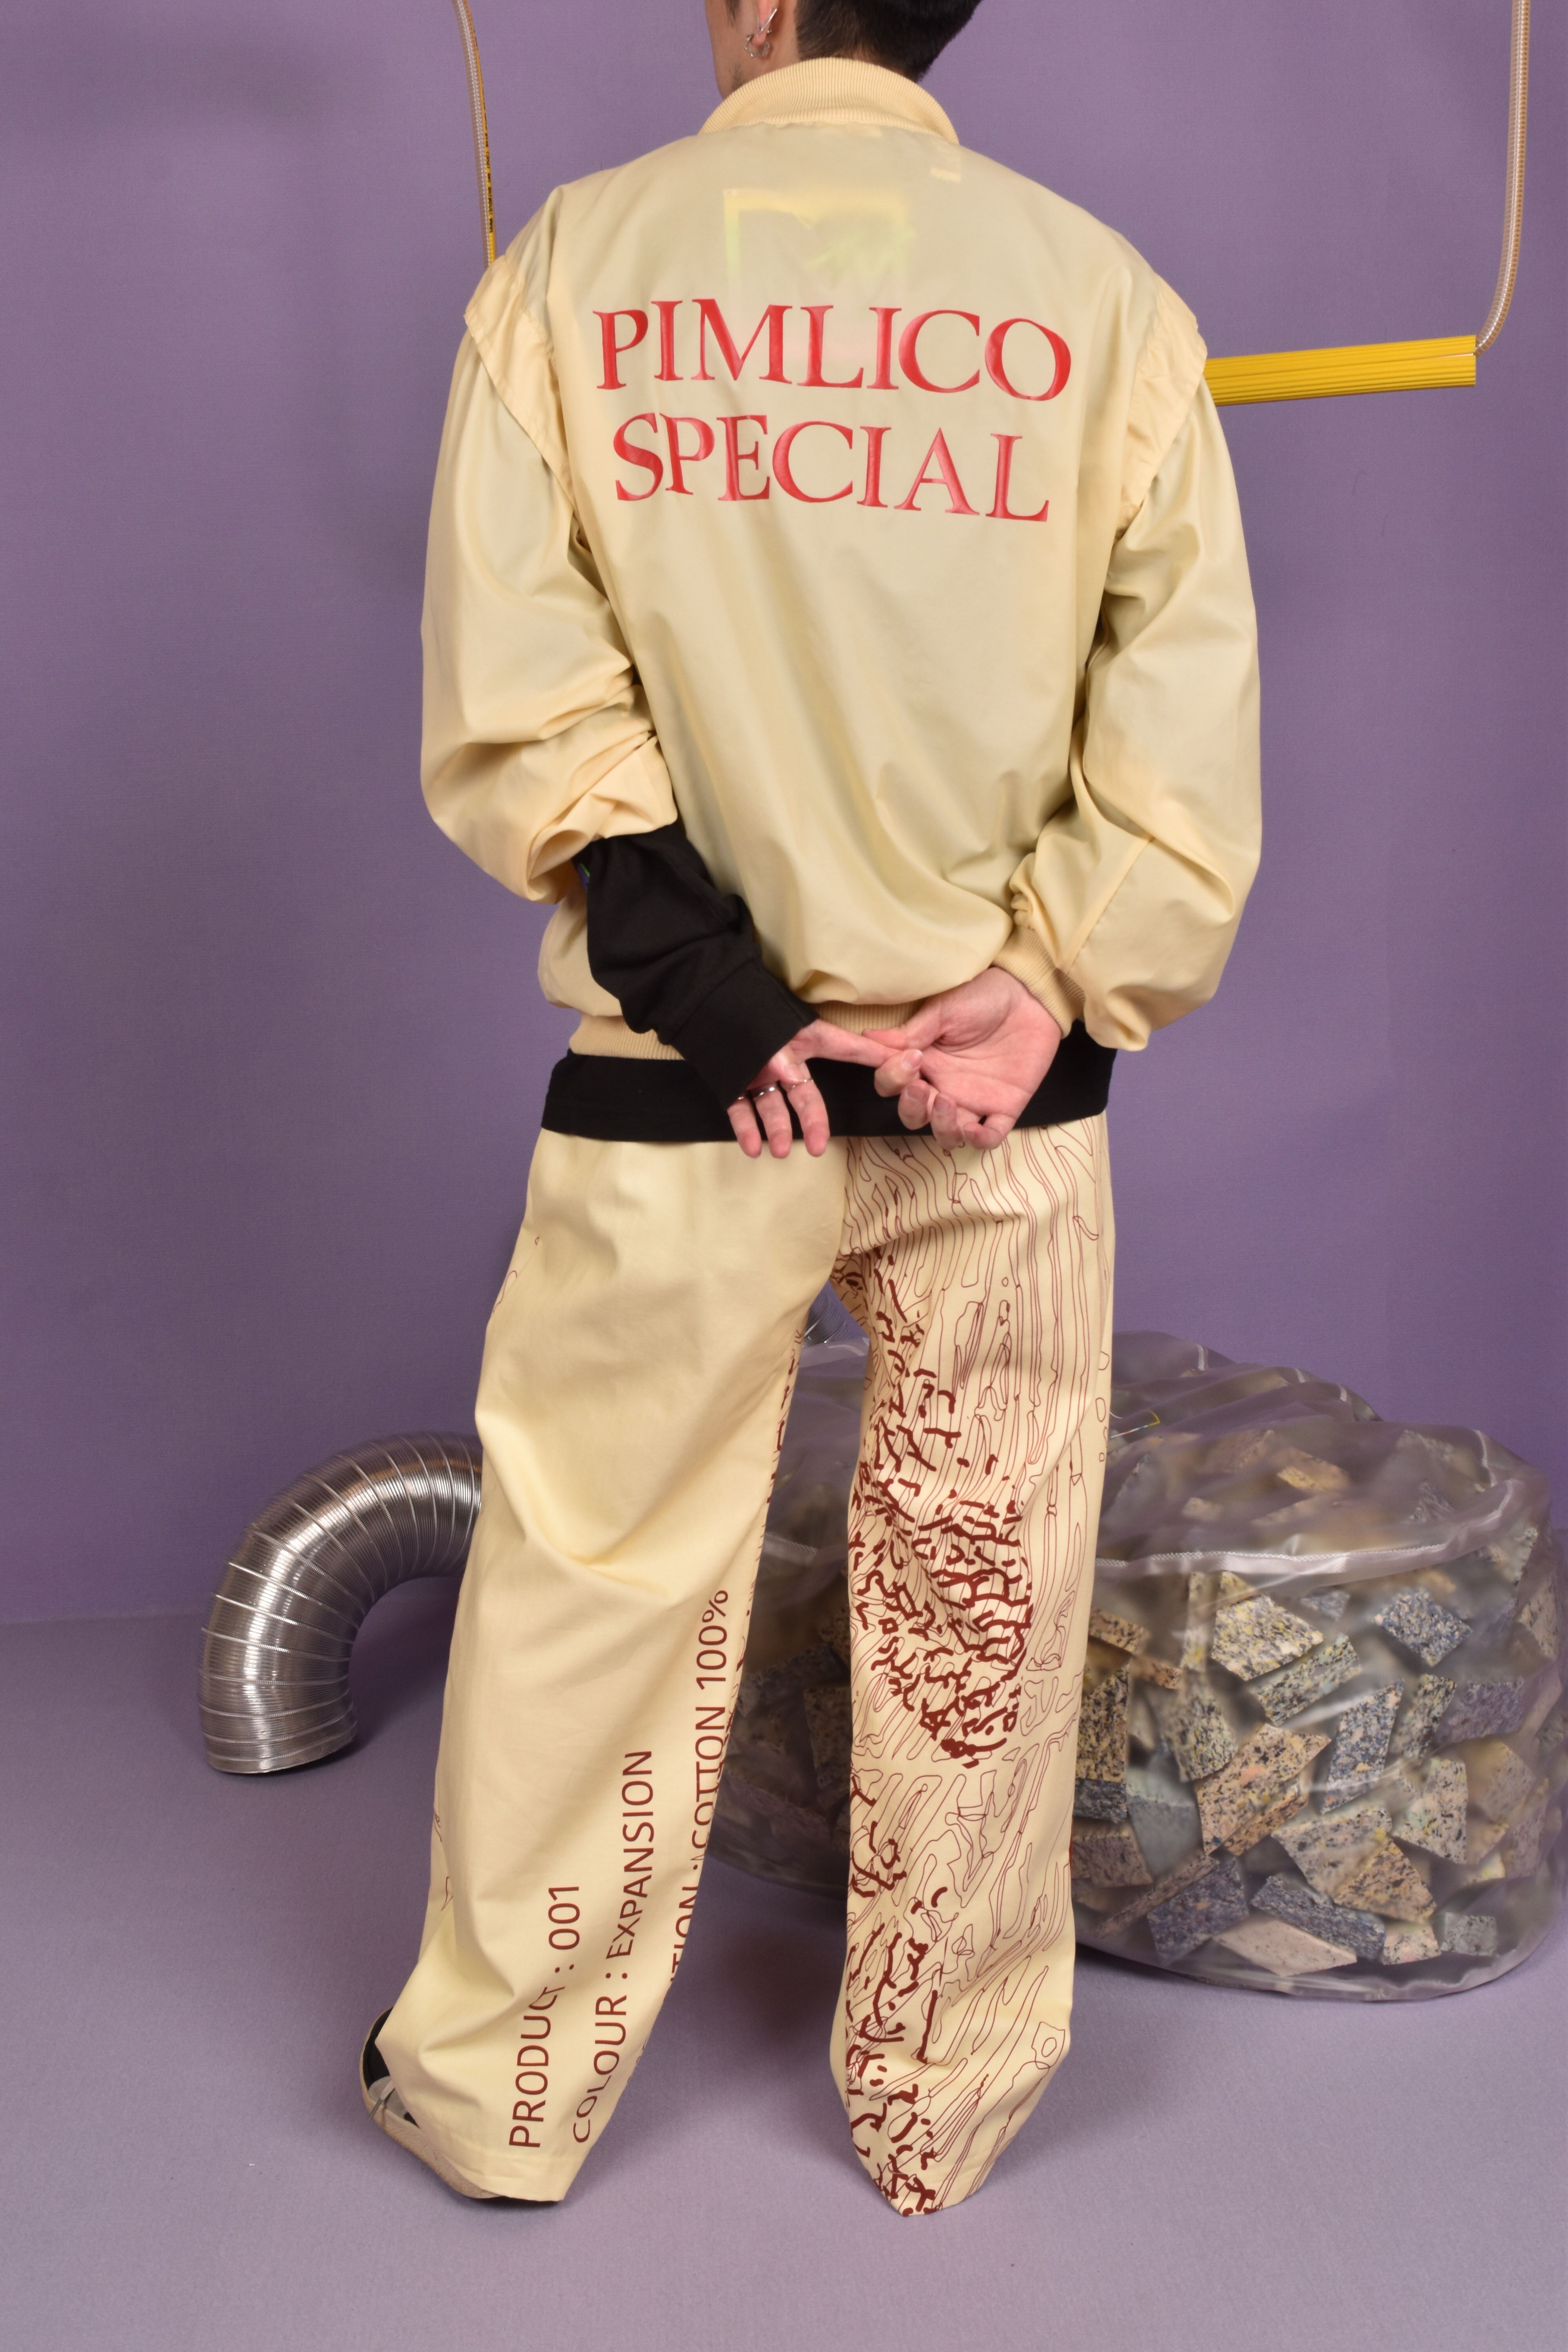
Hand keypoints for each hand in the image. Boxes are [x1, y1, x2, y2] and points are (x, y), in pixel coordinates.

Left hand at [727, 1020, 889, 1159]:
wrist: (698, 999)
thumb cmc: (744, 1006)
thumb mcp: (775, 1028)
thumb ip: (794, 1054)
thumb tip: (807, 1074)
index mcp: (804, 1038)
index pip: (846, 1049)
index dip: (873, 1056)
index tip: (901, 1065)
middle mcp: (786, 1059)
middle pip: (806, 1095)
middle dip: (813, 1122)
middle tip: (816, 1147)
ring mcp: (759, 1071)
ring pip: (772, 1106)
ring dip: (776, 1130)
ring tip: (778, 1151)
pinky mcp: (733, 1081)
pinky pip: (741, 1110)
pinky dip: (746, 1129)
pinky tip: (752, 1147)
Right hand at [865, 969, 1061, 1151]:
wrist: (1030, 994)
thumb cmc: (984, 995)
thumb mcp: (943, 1009)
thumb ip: (910, 1031)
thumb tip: (867, 1038)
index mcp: (923, 1062)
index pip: (892, 1085)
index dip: (892, 1079)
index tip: (908, 1058)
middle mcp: (943, 1086)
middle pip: (914, 1115)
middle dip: (911, 1107)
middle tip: (920, 1085)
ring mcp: (972, 1100)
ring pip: (946, 1134)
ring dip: (940, 1126)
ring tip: (945, 1101)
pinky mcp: (1004, 1107)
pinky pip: (988, 1137)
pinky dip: (978, 1140)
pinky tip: (974, 1127)